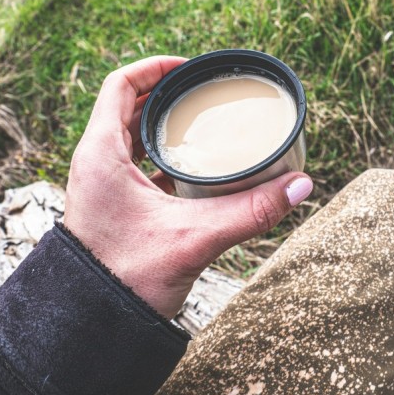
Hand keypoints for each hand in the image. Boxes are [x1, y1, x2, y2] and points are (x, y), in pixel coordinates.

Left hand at [63, 56, 313, 317]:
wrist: (92, 327)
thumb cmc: (126, 281)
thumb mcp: (195, 238)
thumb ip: (251, 210)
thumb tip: (301, 185)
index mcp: (101, 154)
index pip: (121, 85)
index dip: (155, 67)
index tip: (190, 68)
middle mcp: (96, 163)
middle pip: (131, 108)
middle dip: (169, 95)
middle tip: (206, 94)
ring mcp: (104, 186)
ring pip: (134, 138)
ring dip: (166, 127)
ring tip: (205, 124)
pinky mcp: (116, 206)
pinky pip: (140, 167)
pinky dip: (166, 158)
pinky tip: (197, 169)